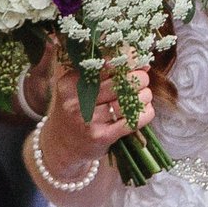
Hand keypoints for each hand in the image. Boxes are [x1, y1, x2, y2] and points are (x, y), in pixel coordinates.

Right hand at [40, 53, 148, 175]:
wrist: (62, 145)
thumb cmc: (76, 110)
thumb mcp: (78, 87)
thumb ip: (103, 72)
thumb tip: (142, 63)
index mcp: (70, 83)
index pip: (105, 64)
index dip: (127, 60)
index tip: (138, 61)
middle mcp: (76, 101)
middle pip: (120, 82)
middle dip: (139, 78)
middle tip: (143, 79)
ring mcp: (88, 120)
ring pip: (129, 101)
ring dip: (145, 96)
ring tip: (144, 95)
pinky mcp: (101, 137)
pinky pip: (132, 121)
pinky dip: (145, 113)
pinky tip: (145, 110)